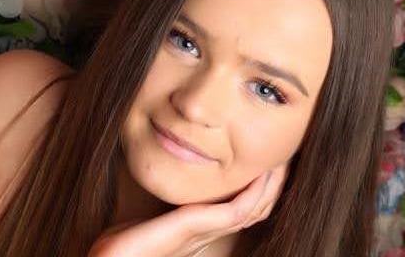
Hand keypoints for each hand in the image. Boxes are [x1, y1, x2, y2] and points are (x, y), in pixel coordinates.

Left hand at [88, 162, 289, 256]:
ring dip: (271, 185)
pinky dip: (256, 192)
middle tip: (286, 157)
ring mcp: (203, 232)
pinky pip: (238, 210)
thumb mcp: (142, 220)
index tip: (265, 163)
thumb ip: (157, 210)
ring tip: (283, 161)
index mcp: (196, 230)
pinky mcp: (195, 227)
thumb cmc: (119, 247)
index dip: (257, 189)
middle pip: (253, 209)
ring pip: (252, 209)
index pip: (237, 209)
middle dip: (272, 184)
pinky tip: (264, 174)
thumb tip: (156, 196)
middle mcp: (205, 234)